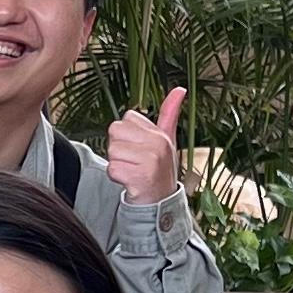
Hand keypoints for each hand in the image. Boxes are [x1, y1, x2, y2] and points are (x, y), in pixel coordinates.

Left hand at [105, 88, 186, 204]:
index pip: (126, 119)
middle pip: (115, 131)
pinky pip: (112, 169)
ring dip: (117, 164)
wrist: (161, 203)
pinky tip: (130, 182)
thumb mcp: (167, 141)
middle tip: (133, 161)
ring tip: (132, 171)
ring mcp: (149, 162)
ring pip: (112, 151)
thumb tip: (180, 90)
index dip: (127, 134)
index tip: (138, 148)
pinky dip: (117, 177)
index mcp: (160, 135)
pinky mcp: (139, 178)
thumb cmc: (159, 170)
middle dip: (118, 148)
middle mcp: (157, 146)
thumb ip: (169, 114)